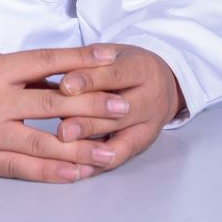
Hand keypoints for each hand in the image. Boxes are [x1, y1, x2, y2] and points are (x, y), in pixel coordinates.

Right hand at [0, 44, 127, 182]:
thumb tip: (52, 74)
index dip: (81, 60)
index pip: (46, 62)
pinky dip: (50, 173)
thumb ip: (14, 68)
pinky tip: (75, 174)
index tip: (111, 58)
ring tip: (110, 150)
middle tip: (123, 107)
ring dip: (80, 147)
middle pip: (53, 103)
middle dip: (92, 105)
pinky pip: (21, 168)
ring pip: (43, 142)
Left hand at [55, 44, 184, 171]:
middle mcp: (150, 98)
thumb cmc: (127, 65)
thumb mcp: (113, 53)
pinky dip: (99, 164)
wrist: (164, 83)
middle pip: (119, 112)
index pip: (115, 75)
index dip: (89, 81)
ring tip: (66, 148)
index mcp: (142, 68)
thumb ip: (88, 62)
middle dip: (89, 121)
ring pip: (121, 138)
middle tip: (62, 129)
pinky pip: (121, 156)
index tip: (65, 86)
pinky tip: (78, 168)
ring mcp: (150, 125)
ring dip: (92, 146)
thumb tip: (57, 75)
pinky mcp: (144, 144)